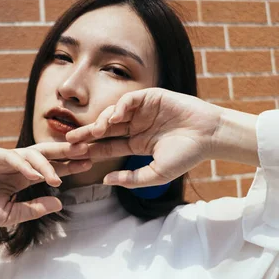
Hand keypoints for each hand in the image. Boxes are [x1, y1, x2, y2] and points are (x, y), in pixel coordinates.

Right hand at [0, 143, 90, 227]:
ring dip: (45, 164)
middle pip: (46, 153)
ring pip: (29, 153)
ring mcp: (2, 157)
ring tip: (56, 178)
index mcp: (24, 176)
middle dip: (65, 151)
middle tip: (85, 150)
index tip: (88, 164)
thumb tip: (60, 202)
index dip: (69, 164)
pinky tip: (34, 175)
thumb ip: (35, 208)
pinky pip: (9, 157)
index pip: (52, 166)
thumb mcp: (11, 214)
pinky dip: (22, 165)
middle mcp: (16, 164)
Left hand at [66, 88, 224, 187]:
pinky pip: (129, 100)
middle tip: (70, 140)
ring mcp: (143, 111)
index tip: (75, 155)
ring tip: (95, 130)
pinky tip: (116, 117)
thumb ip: (131, 179)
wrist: (209, 136)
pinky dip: (120, 106)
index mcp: (137, 144)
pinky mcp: (151, 97)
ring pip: (114, 114)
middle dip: (87, 134)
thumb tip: (105, 180)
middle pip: (105, 130)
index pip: (108, 146)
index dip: (91, 149)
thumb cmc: (186, 156)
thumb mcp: (156, 174)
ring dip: (102, 121)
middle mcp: (137, 126)